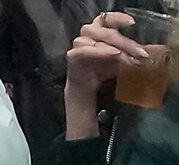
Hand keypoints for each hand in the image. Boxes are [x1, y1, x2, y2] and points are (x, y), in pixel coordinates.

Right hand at [65, 12, 149, 136]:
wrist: (85, 86)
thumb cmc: (101, 69)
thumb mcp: (120, 58)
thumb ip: (131, 52)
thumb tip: (151, 52)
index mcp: (99, 28)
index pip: (108, 17)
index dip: (119, 18)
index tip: (133, 24)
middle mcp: (88, 33)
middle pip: (108, 32)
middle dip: (125, 42)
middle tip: (138, 52)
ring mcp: (79, 43)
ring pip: (99, 40)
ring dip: (115, 47)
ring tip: (126, 57)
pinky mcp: (73, 55)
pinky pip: (88, 50)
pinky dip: (101, 52)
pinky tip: (113, 54)